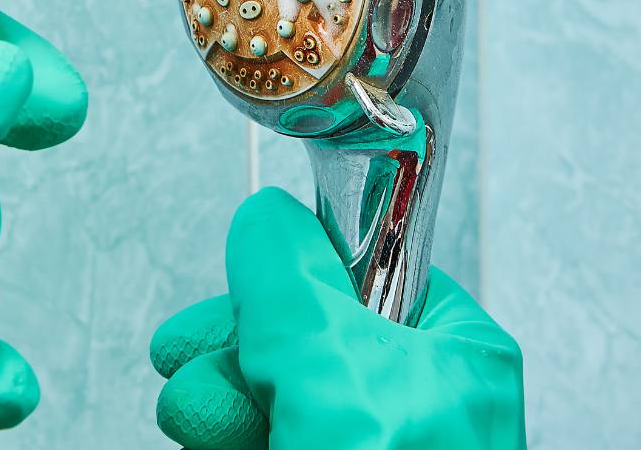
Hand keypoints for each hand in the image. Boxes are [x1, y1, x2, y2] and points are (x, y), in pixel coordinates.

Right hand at [150, 188, 524, 449]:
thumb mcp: (331, 366)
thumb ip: (288, 277)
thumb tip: (261, 218)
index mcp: (454, 355)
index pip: (362, 269)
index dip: (289, 273)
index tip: (237, 283)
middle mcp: (418, 401)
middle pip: (301, 332)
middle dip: (235, 348)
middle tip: (191, 359)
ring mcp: (372, 443)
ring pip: (273, 388)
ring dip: (217, 396)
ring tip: (198, 420)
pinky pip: (265, 427)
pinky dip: (226, 431)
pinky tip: (209, 438)